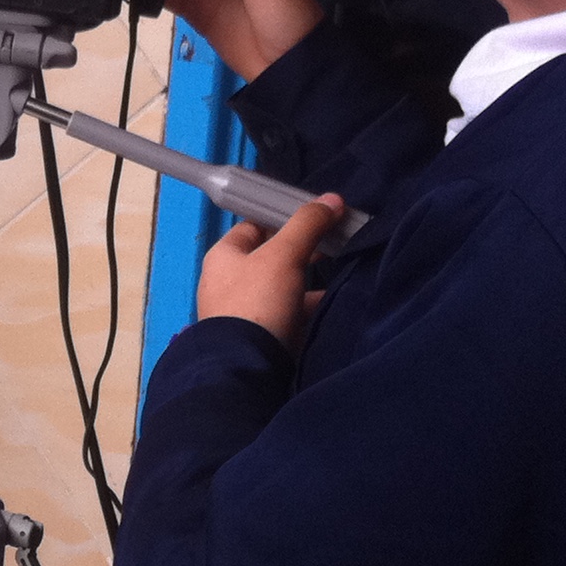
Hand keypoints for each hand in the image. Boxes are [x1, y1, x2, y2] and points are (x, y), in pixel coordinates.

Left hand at [197, 194, 345, 347]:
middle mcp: (228, 282)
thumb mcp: (284, 255)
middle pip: (270, 258)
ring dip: (309, 283)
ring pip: (283, 287)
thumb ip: (307, 225)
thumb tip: (333, 199)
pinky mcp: (260, 336)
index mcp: (223, 257)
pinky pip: (289, 314)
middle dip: (303, 252)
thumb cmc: (258, 300)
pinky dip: (309, 309)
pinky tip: (334, 305)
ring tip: (342, 272)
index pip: (253, 227)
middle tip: (336, 243)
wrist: (247, 366)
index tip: (315, 218)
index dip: (283, 220)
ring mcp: (244, 312)